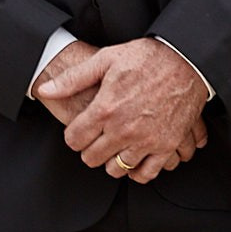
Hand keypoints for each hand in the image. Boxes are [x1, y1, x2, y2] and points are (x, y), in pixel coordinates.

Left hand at [44, 38, 208, 184]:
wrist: (184, 60)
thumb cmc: (145, 58)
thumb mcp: (104, 60)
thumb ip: (72, 79)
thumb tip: (46, 90)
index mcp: (105, 109)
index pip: (74, 139)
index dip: (72, 136)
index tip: (77, 131)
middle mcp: (124, 129)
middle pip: (92, 158)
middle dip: (88, 150)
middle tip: (93, 140)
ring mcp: (146, 140)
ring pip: (117, 169)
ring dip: (111, 161)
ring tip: (112, 147)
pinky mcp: (167, 145)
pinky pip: (147, 173)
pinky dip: (137, 171)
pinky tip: (133, 159)